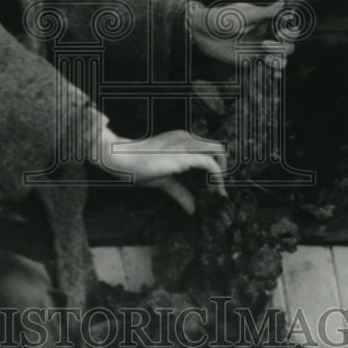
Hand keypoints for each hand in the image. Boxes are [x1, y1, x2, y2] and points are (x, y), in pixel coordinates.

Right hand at [100, 127, 226, 214]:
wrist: (123, 158)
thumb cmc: (138, 166)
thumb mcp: (164, 181)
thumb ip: (180, 192)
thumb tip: (192, 210)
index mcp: (181, 139)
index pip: (207, 148)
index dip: (215, 165)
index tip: (214, 186)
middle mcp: (186, 138)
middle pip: (219, 147)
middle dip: (224, 166)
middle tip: (219, 188)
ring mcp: (186, 144)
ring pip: (219, 151)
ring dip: (223, 172)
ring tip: (218, 190)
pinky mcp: (185, 155)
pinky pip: (210, 163)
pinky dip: (217, 176)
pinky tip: (214, 189)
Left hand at [188, 0, 294, 67]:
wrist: (202, 32)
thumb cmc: (222, 18)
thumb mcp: (244, 15)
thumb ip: (265, 13)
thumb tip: (284, 2)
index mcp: (267, 22)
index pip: (288, 28)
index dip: (291, 32)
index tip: (281, 33)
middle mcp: (266, 35)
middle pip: (288, 45)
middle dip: (284, 47)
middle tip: (266, 45)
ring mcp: (260, 48)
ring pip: (280, 57)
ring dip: (280, 60)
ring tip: (268, 59)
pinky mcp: (251, 60)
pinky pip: (267, 67)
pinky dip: (275, 71)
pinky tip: (275, 74)